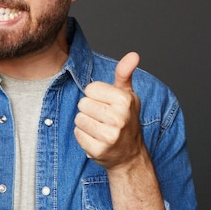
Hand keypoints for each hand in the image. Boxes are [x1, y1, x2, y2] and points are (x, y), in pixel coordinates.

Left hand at [74, 52, 145, 169]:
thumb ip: (125, 74)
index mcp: (125, 100)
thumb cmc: (126, 120)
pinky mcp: (99, 149)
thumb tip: (133, 54)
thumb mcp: (128, 95)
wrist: (131, 155)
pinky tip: (97, 139)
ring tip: (100, 129)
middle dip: (90, 110)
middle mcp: (119, 117)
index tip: (107, 105)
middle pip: (82, 104)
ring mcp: (109, 135)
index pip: (90, 89)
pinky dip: (84, 137)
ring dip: (86, 124)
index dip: (95, 96)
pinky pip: (78, 134)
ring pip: (78, 119)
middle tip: (104, 119)